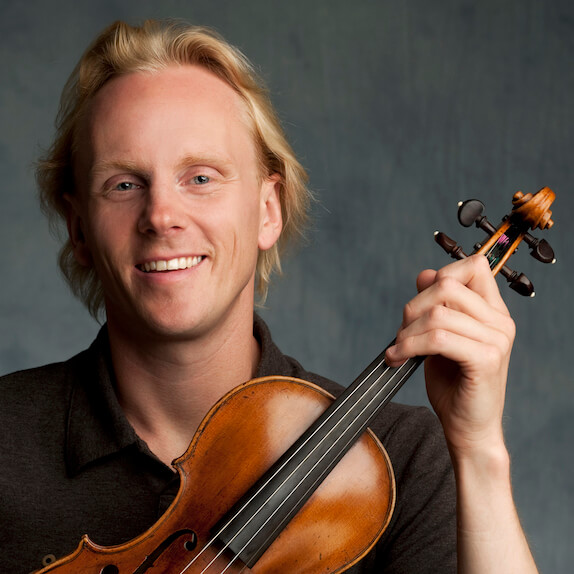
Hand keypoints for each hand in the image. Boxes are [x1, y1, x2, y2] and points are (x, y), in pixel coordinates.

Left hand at [385, 255, 515, 456]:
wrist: (467, 427)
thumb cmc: (453, 383)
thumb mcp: (440, 335)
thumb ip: (436, 305)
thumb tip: (425, 273)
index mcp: (492, 311)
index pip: (473, 266)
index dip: (440, 276)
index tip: (420, 304)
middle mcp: (500, 321)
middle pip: (447, 285)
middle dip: (414, 306)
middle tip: (402, 332)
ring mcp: (496, 340)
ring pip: (437, 314)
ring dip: (407, 332)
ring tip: (398, 349)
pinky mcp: (486, 360)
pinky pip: (438, 339)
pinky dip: (409, 347)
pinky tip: (397, 359)